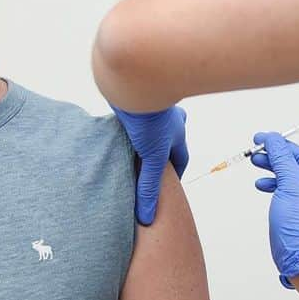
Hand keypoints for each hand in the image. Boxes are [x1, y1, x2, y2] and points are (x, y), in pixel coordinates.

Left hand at [111, 104, 189, 225]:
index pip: (180, 159)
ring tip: (134, 154)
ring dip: (145, 140)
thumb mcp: (150, 158)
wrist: (134, 82)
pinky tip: (118, 134)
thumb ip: (148, 187)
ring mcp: (153, 110)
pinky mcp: (135, 102)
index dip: (174, 174)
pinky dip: (130, 128)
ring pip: (152, 130)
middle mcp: (169, 121)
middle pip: (168, 142)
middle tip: (152, 170)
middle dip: (161, 156)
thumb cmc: (149, 119)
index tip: (168, 186)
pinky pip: (134, 119)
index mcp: (178, 134)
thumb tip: (147, 217)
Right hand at [251, 104, 298, 287]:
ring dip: (274, 163)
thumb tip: (271, 138)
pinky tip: (261, 183)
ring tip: (255, 159)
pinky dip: (275, 181)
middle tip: (260, 140)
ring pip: (293, 170)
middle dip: (282, 148)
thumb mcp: (290, 181)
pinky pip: (288, 185)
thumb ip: (280, 156)